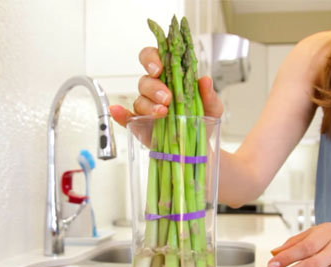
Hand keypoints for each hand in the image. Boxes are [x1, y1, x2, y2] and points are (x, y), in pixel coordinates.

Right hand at [109, 47, 224, 126]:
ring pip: (139, 100)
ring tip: (163, 113)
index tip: (159, 67)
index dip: (152, 58)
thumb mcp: (212, 107)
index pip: (154, 58)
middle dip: (154, 87)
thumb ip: (209, 94)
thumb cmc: (202, 119)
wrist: (199, 144)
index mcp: (170, 77)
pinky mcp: (140, 124)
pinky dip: (120, 114)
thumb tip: (205, 80)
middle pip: (145, 80)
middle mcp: (154, 89)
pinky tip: (118, 112)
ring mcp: (146, 107)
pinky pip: (127, 118)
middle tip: (167, 98)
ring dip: (149, 105)